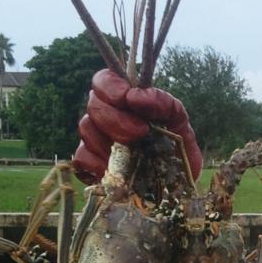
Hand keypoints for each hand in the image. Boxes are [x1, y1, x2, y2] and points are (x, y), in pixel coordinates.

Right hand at [72, 69, 202, 183]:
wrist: (180, 181)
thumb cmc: (178, 147)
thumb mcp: (178, 121)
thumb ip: (163, 103)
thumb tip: (135, 96)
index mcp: (126, 100)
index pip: (104, 80)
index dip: (109, 86)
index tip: (126, 98)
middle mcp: (108, 116)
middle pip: (94, 104)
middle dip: (116, 118)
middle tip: (141, 132)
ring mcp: (97, 140)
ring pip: (86, 128)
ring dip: (108, 140)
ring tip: (133, 154)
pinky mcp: (93, 166)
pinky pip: (81, 159)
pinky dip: (95, 164)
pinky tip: (116, 170)